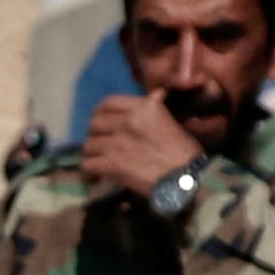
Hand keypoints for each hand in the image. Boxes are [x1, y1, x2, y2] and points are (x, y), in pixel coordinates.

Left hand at [74, 91, 202, 199]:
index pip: (109, 102)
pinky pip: (88, 165)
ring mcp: (117, 142)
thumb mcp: (172, 122)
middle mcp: (128, 120)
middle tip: (101, 145)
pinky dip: (90, 172)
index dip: (100, 112)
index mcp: (144, 107)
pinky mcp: (112, 163)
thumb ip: (157, 108)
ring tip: (100, 162)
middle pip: (94, 123)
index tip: (102, 122)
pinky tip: (97, 177)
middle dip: (96, 135)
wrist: (186, 180)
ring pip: (88, 145)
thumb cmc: (184, 153)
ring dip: (93, 155)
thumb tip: (156, 94)